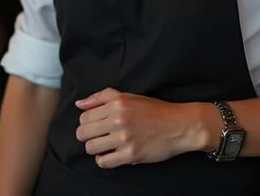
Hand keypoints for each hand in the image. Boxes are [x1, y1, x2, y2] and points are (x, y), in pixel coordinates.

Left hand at [75, 88, 212, 168]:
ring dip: (95, 148)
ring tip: (105, 145)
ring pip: (90, 148)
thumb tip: (79, 104)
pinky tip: (112, 154)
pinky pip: (103, 162)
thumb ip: (102, 97)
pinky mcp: (131, 155)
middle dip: (87, 136)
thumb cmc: (155, 110)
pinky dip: (104, 160)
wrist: (180, 125)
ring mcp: (125, 138)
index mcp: (117, 103)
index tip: (96, 125)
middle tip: (99, 136)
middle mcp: (119, 120)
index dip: (87, 122)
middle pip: (83, 133)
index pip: (84, 116)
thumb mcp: (129, 96)